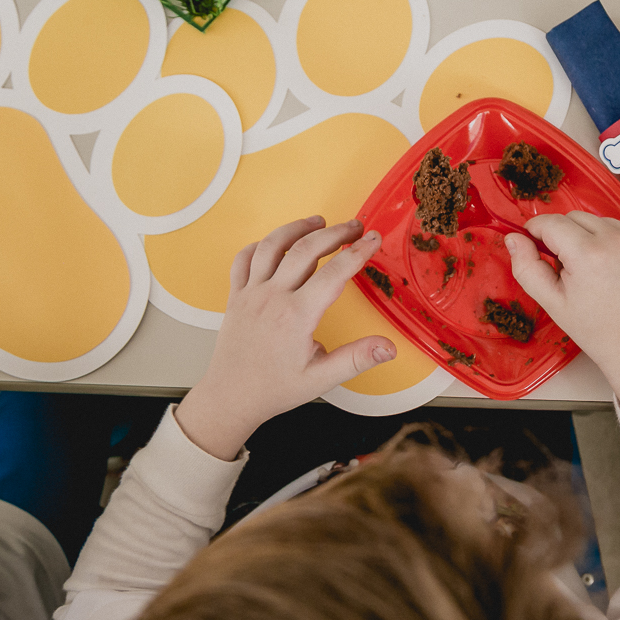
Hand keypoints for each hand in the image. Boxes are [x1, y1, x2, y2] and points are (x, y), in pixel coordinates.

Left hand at [175, 217, 395, 459]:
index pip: (335, 273)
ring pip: (272, 246)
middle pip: (305, 249)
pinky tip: (275, 243)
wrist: (231, 397)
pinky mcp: (236, 296)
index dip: (358, 252)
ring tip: (318, 222)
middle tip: (355, 226)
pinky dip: (260, 245)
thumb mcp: (321, 379)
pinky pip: (243, 259)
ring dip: (297, 228)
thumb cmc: (273, 389)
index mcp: (296, 316)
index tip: (373, 240)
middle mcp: (272, 298)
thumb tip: (389, 348)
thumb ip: (357, 359)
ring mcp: (251, 294)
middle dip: (335, 233)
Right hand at [505, 212, 619, 414]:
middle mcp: (617, 241)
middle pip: (575, 217)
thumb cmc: (593, 327)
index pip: (550, 223)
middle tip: (570, 267)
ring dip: (592, 236)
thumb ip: (526, 266)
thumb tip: (513, 237)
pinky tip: (616, 264)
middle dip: (565, 236)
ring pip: (600, 220)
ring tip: (596, 268)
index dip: (537, 232)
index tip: (536, 244)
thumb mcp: (550, 301)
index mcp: (588, 255)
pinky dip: (616, 238)